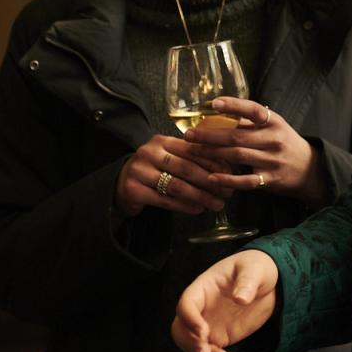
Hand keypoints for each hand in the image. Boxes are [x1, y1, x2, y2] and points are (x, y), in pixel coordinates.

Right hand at [114, 133, 232, 217]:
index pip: (192, 149)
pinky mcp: (134, 190)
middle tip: (227, 192)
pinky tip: (198, 209)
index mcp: (161, 141)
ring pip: (176, 185)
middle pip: (186, 167)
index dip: (214, 162)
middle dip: (210, 181)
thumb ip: (191, 158)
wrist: (121, 184)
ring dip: (200, 196)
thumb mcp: (169, 158)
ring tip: (216, 204)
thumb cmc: (153, 170)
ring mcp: (140, 171)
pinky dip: (184, 206)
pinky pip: (165, 200)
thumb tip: (225, 168)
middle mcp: (149, 153)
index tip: (230, 173)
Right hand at [172, 249, 279, 351]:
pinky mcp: (219, 336)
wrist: (268, 283)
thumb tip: (240, 298)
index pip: (186, 304)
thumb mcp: (255, 269)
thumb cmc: (256, 268)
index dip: (190, 320)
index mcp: (204, 287)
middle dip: (190, 343)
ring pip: (191, 345)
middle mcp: (202, 308)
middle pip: (180, 328)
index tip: (203, 331)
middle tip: (206, 351)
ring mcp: (209, 324)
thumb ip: (247, 282)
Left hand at [186, 97, 328, 207]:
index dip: (234, 105)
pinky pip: (246, 181)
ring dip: (213, 153)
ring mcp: (272, 161)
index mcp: (274, 122)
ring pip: (238, 156)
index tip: (213, 103)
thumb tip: (216, 114)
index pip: (253, 110)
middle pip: (237, 136)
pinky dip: (228, 179)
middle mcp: (274, 140)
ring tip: (193, 150)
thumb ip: (249, 122)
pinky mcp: (270, 180)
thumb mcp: (274, 127)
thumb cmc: (284, 143)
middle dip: (210, 135)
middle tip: (189, 134)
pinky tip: (211, 177)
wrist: (309, 169)